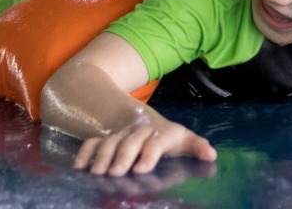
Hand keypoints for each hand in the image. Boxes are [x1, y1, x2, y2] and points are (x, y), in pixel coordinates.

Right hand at [72, 111, 216, 175]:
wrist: (141, 118)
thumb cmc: (166, 137)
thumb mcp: (183, 140)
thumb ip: (196, 147)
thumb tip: (212, 156)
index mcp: (160, 133)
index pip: (155, 141)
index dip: (148, 154)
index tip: (141, 169)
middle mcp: (137, 132)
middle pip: (129, 142)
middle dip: (123, 156)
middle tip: (116, 172)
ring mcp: (119, 133)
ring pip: (109, 142)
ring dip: (102, 156)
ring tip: (98, 172)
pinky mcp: (104, 137)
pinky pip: (91, 142)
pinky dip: (84, 153)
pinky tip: (80, 167)